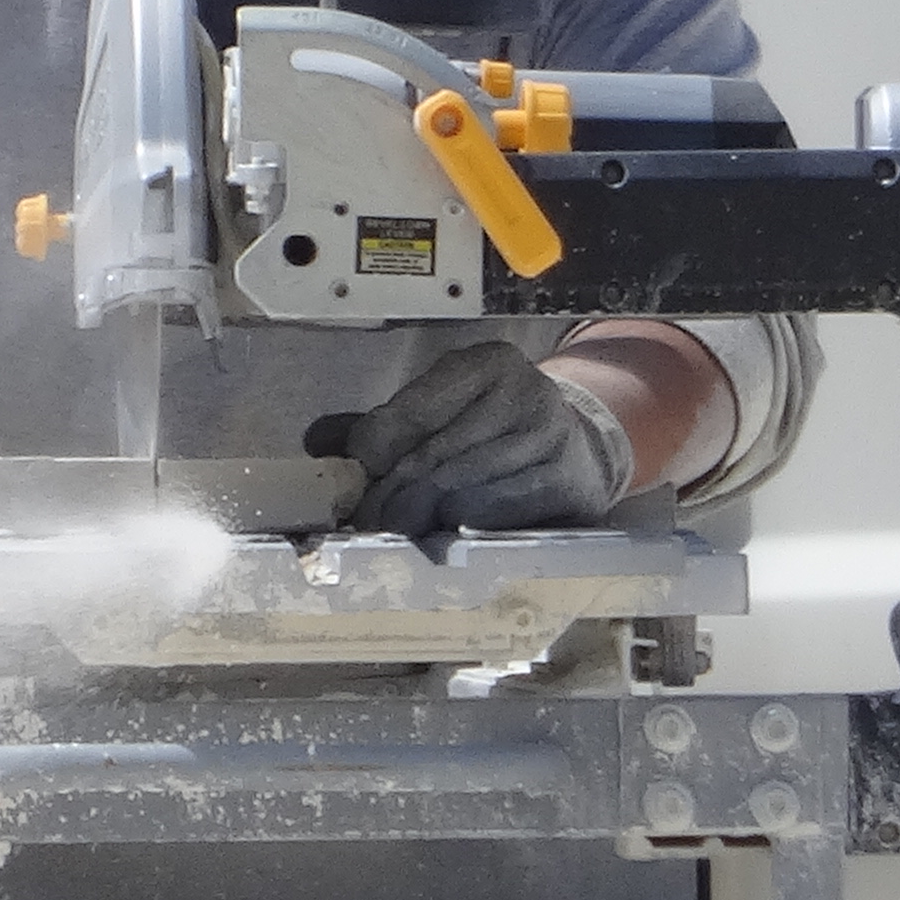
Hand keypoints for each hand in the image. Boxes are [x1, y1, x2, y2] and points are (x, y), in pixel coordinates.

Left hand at [306, 337, 633, 542]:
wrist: (581, 447)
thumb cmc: (494, 429)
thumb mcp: (447, 408)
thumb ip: (387, 424)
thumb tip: (318, 442)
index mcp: (488, 364)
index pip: (415, 410)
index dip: (376, 450)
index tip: (355, 481)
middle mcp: (526, 393)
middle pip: (436, 454)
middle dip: (392, 495)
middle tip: (366, 523)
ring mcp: (553, 440)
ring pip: (462, 490)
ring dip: (422, 517)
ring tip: (397, 531)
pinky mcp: (569, 485)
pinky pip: (497, 515)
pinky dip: (463, 530)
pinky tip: (443, 536)